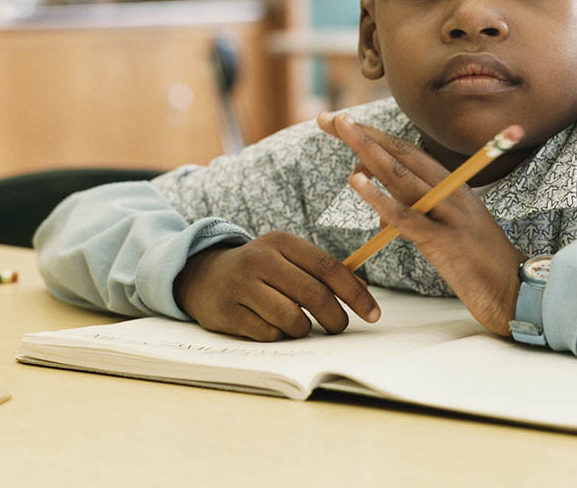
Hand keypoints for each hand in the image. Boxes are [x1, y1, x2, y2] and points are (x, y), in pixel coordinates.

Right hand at [173, 231, 380, 341]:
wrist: (203, 275)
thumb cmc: (259, 270)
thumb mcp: (286, 258)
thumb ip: (321, 271)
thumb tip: (362, 292)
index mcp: (281, 241)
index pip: (327, 266)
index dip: (355, 293)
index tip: (373, 314)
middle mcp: (260, 258)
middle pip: (313, 294)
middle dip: (335, 318)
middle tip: (339, 327)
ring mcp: (241, 285)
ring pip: (292, 318)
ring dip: (303, 329)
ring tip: (298, 325)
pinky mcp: (226, 311)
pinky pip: (268, 334)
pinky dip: (278, 336)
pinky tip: (271, 326)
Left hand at [318, 111, 525, 335]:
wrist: (518, 294)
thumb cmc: (481, 265)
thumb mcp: (448, 230)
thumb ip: (417, 214)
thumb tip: (381, 208)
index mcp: (453, 186)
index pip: (408, 152)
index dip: (375, 135)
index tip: (343, 122)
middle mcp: (452, 192)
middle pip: (401, 155)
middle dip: (363, 134)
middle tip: (329, 118)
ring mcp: (450, 215)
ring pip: (402, 176)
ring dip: (369, 152)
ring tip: (342, 132)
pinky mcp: (445, 242)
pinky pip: (407, 217)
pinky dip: (380, 198)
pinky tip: (357, 183)